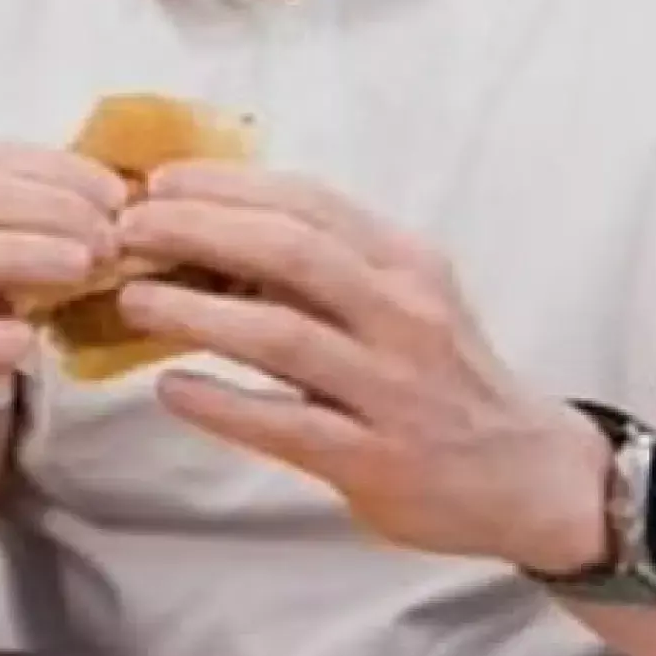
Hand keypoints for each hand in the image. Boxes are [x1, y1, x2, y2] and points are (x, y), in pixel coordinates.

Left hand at [111, 162, 611, 575]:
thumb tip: (208, 228)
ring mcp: (391, 388)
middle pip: (290, 252)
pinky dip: (222, 404)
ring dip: (196, 312)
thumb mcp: (401, 300)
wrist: (528, 474)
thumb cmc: (443, 375)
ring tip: (133, 300)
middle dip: (199, 230)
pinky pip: (285, 424)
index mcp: (406, 262)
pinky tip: (171, 389)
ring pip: (281, 334)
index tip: (158, 181)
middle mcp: (404, 314)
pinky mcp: (375, 459)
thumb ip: (324, 267)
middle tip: (127, 231)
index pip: (309, 201)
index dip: (226, 185)